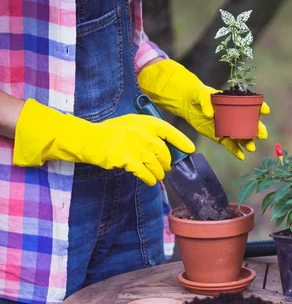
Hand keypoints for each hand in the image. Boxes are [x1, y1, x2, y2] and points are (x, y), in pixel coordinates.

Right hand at [13, 99, 194, 185]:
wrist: (89, 139)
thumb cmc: (110, 132)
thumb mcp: (131, 124)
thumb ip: (147, 132)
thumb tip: (163, 147)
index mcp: (145, 122)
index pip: (169, 131)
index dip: (182, 141)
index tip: (190, 150)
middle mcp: (143, 134)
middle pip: (164, 153)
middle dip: (167, 163)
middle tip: (166, 168)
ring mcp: (136, 147)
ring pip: (157, 165)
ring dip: (159, 173)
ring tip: (157, 176)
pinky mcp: (127, 160)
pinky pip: (145, 173)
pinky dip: (149, 179)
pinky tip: (149, 180)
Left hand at [137, 59, 269, 159]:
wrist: (187, 103)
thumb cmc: (197, 95)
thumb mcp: (202, 94)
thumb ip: (206, 101)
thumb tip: (210, 115)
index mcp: (234, 102)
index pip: (251, 104)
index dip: (260, 107)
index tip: (265, 110)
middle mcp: (234, 115)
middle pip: (250, 123)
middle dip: (257, 130)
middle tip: (261, 135)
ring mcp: (228, 126)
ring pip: (242, 136)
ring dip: (248, 142)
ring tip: (251, 147)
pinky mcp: (220, 136)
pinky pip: (230, 145)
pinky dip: (235, 150)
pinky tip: (241, 156)